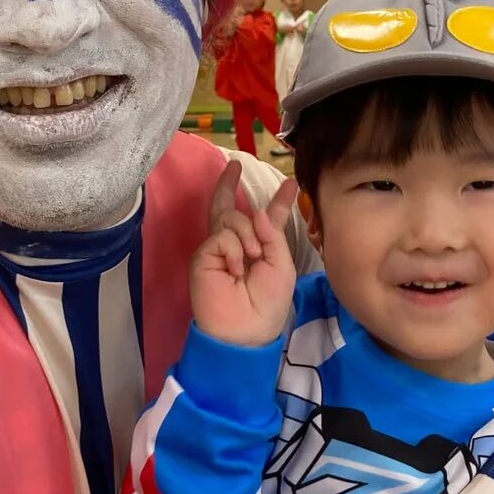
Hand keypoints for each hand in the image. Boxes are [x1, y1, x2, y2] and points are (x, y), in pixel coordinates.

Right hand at [191, 160, 298, 347]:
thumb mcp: (280, 265)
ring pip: (232, 218)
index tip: (290, 183)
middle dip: (229, 185)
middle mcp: (234, 245)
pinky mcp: (203, 255)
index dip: (276, 201)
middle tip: (233, 163)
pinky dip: (234, 250)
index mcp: (257, 249)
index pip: (264, 219)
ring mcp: (216, 249)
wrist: (245, 330)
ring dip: (248, 235)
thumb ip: (272, 234)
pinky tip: (236, 270)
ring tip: (253, 258)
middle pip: (229, 209)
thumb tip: (254, 209)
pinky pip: (222, 236)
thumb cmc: (267, 304)